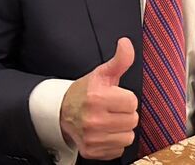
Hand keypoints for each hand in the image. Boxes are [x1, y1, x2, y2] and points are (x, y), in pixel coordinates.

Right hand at [60, 38, 137, 159]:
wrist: (62, 111)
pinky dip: (114, 142)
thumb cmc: (85, 91)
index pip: (132, 102)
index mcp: (97, 98)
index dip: (126, 98)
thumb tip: (126, 43)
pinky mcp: (91, 151)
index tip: (115, 97)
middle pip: (132, 120)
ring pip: (128, 136)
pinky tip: (104, 132)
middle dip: (125, 113)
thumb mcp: (102, 73)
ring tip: (109, 121)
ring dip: (122, 129)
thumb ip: (120, 60)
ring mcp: (91, 138)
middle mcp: (93, 120)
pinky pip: (118, 149)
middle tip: (112, 109)